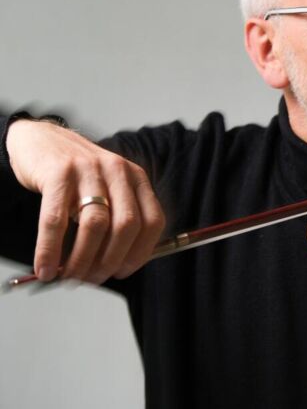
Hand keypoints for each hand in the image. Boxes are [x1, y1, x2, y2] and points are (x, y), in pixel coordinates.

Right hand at [6, 119, 164, 283]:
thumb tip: (114, 267)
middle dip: (111, 260)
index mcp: (136, 178)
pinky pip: (56, 220)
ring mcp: (88, 170)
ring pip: (95, 225)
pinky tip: (46, 268)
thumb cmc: (76, 175)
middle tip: (93, 279)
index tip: (123, 272)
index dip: (140, 253)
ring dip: (83, 259)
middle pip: (126, 225)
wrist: (41, 139)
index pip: (153, 221)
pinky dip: (50, 250)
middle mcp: (117, 171)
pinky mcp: (58, 173)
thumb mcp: (108, 188)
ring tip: (70, 277)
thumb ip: (117, 218)